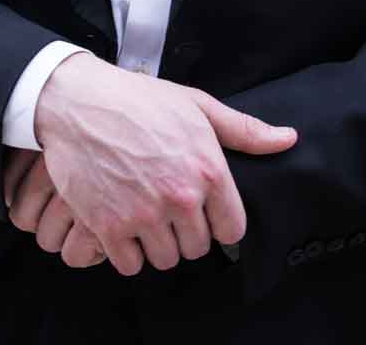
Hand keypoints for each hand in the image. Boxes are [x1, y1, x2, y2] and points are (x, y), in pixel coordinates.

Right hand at [25, 53, 295, 276]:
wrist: (78, 101)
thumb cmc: (138, 100)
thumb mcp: (195, 104)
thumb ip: (243, 130)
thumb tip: (287, 140)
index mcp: (207, 168)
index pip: (232, 229)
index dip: (216, 221)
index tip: (200, 209)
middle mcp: (180, 196)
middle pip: (196, 248)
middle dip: (183, 230)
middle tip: (164, 204)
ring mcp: (144, 214)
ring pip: (165, 259)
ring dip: (155, 242)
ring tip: (142, 211)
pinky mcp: (109, 226)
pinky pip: (130, 265)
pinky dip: (126, 251)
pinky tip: (121, 221)